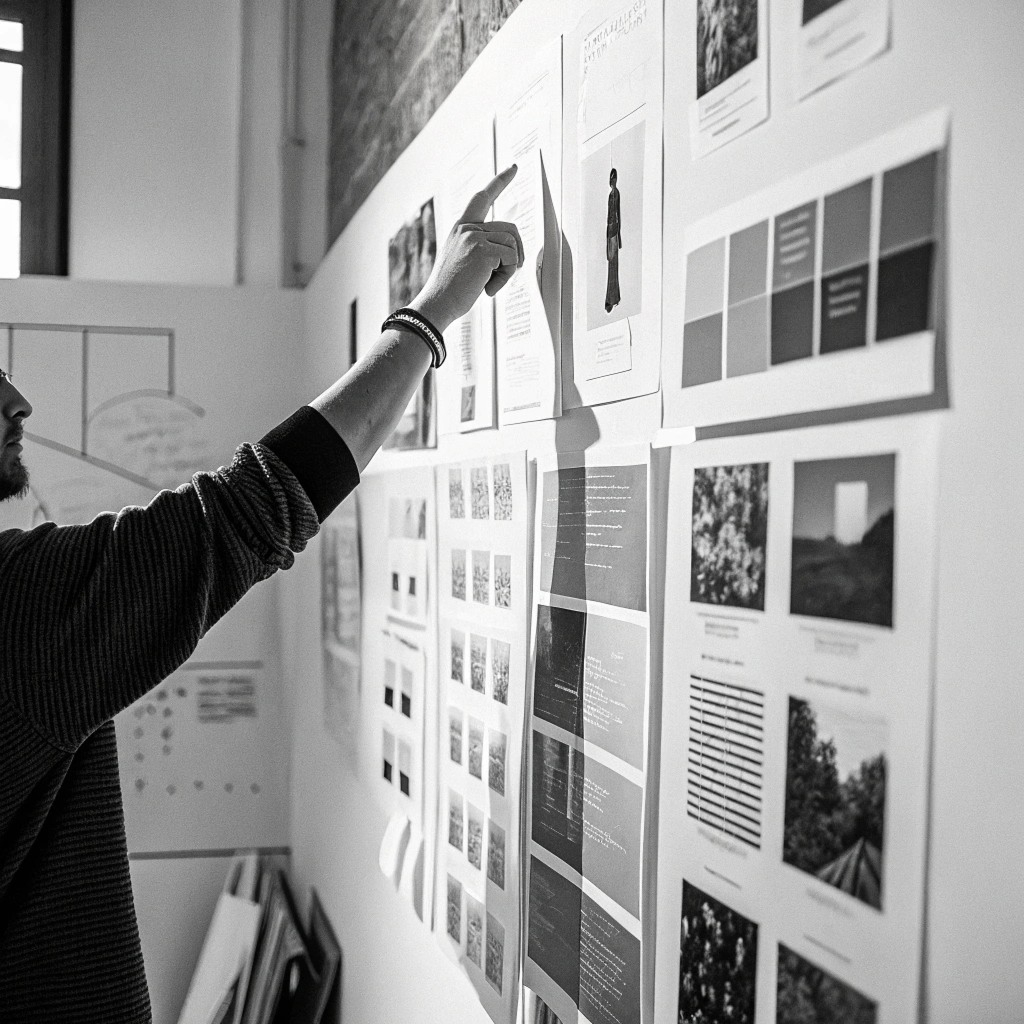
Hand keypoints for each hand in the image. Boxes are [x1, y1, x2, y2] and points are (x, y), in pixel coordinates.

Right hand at [411, 165, 524, 332]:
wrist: (438, 304)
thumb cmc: (451, 289)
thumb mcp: (463, 259)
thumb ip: (481, 246)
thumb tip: (512, 248)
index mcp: (461, 227)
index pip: (482, 198)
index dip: (500, 182)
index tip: (513, 168)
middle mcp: (467, 227)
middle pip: (510, 230)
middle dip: (514, 254)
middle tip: (499, 276)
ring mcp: (474, 237)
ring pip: (513, 244)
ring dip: (509, 268)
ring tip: (488, 283)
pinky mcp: (483, 251)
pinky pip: (512, 259)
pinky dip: (506, 277)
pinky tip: (488, 288)